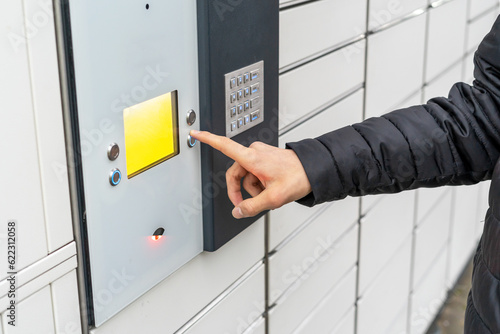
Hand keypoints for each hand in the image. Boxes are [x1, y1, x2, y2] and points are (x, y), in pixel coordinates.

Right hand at [190, 130, 311, 218]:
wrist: (314, 170)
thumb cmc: (297, 177)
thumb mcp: (273, 198)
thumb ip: (252, 206)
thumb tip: (238, 211)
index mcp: (253, 158)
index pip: (224, 146)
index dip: (208, 139)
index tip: (195, 134)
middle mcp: (254, 153)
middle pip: (235, 174)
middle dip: (240, 192)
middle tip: (245, 206)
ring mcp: (260, 155)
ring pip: (246, 177)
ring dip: (253, 190)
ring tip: (269, 195)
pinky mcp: (266, 159)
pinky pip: (254, 174)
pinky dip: (259, 185)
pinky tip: (271, 189)